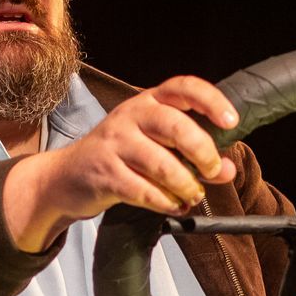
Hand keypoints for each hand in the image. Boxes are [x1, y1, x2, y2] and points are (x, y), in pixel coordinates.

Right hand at [3, 75, 239, 251]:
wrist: (64, 178)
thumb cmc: (118, 158)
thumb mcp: (154, 146)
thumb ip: (192, 154)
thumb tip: (227, 170)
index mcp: (147, 101)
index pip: (183, 88)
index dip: (212, 101)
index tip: (231, 123)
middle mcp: (130, 116)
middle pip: (175, 126)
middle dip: (202, 152)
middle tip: (213, 171)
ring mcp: (113, 144)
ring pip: (161, 163)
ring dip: (185, 184)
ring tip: (192, 196)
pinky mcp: (104, 173)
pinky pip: (143, 190)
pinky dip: (164, 202)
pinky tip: (174, 207)